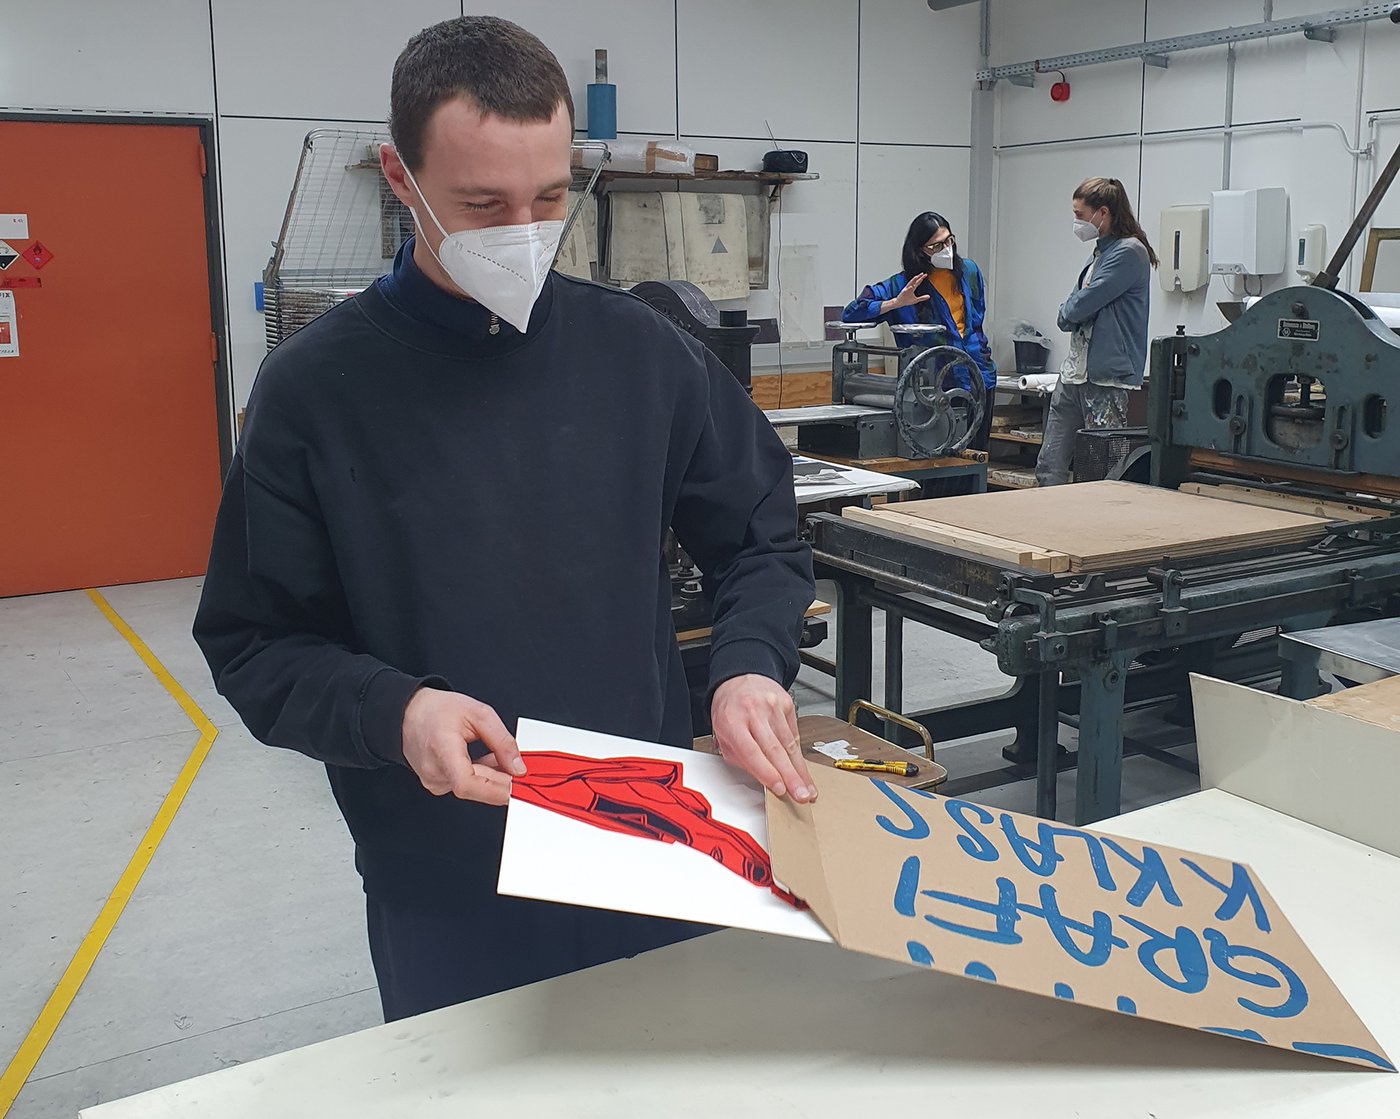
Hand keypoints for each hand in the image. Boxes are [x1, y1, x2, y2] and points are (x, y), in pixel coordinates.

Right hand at [401, 688, 525, 805]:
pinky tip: (484, 759)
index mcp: (441, 750)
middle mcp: (434, 771)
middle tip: (519, 766)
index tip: (516, 786)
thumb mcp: (479, 714)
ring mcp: (433, 781)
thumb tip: (518, 768)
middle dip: (502, 779)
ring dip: (491, 775)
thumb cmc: (437, 710)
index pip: (466, 784)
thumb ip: (502, 742)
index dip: (494, 790)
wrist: (409, 713)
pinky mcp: (436, 784)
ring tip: (494, 752)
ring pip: (473, 787)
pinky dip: (481, 775)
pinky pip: (466, 786)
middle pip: (475, 787)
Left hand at [710, 675, 814, 802]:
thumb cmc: (730, 709)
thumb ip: (740, 757)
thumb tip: (763, 779)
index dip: (768, 773)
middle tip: (802, 795)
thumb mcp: (723, 734)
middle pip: (776, 749)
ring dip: (800, 770)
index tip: (779, 789)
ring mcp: (772, 706)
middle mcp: (753, 712)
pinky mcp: (787, 704)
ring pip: (789, 744)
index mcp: (732, 721)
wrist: (739, 678)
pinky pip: (794, 734)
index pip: (752, 751)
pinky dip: (798, 754)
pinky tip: (803, 769)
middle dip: (791, 776)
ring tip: (808, 789)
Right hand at [885, 273, 930, 311]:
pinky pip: (906, 290)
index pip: (918, 282)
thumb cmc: (907, 300)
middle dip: (918, 277)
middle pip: (914, 281)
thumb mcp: (916, 300)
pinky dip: (909, 288)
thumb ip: (922, 298)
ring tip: (916, 277)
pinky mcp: (903, 293)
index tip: (925, 275)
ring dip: (913, 280)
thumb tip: (929, 296)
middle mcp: (909, 287)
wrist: (899, 303)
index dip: (921, 278)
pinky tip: (911, 286)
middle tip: (922, 273)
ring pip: (910, 284)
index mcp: (913, 288)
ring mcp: (906, 290)